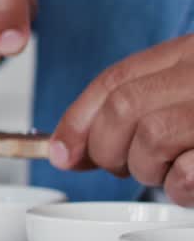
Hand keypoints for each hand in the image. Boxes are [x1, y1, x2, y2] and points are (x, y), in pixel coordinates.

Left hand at [51, 34, 193, 203]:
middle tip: (123, 167)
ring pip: (152, 137)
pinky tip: (189, 183)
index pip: (115, 79)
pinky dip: (178, 188)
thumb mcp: (182, 95)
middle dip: (106, 148)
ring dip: (145, 168)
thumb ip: (129, 113)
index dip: (77, 119)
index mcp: (189, 53)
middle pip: (122, 107)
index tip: (60, 152)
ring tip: (167, 172)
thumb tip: (65, 151)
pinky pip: (186, 173)